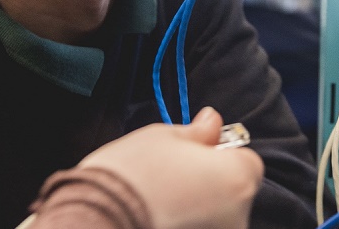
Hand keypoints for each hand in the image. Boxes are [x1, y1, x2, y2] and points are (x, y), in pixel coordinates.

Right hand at [79, 107, 263, 228]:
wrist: (93, 222)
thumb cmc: (130, 175)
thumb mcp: (162, 137)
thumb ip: (197, 132)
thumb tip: (213, 120)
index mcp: (238, 179)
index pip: (246, 161)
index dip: (220, 155)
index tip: (194, 154)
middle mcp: (240, 218)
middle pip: (233, 193)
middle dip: (209, 185)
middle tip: (170, 179)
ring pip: (214, 217)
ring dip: (196, 211)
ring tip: (157, 204)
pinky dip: (182, 225)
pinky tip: (155, 220)